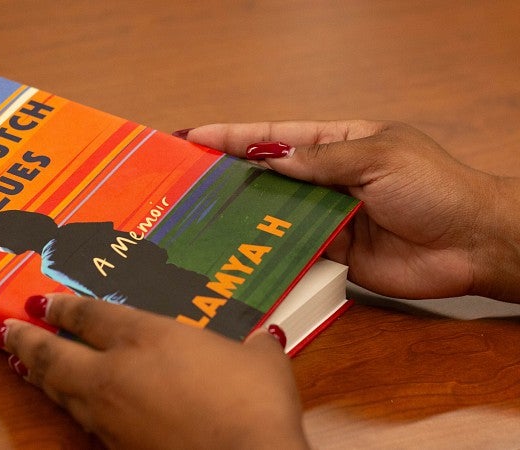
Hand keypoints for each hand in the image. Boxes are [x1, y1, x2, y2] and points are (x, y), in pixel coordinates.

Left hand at [2, 293, 308, 449]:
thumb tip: (266, 339)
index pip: (90, 314)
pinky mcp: (115, 447)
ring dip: (39, 374)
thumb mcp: (260, 363)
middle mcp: (116, 371)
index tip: (44, 301)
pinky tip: (69, 407)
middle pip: (55, 352)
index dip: (63, 306)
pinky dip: (68, 408)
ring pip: (60, 388)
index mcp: (146, 336)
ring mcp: (110, 414)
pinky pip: (80, 421)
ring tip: (22, 364)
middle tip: (9, 327)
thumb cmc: (252, 405)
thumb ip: (255, 346)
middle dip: (27, 338)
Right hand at [185, 121, 519, 301]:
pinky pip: (292, 248)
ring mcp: (328, 217)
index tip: (194, 137)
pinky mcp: (333, 253)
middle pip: (268, 176)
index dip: (233, 136)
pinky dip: (267, 248)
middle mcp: (327, 179)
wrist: (472, 244)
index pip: (276, 137)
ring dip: (241, 214)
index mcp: (338, 143)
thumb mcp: (378, 157)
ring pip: (274, 213)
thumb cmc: (435, 187)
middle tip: (183, 179)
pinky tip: (237, 249)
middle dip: (228, 175)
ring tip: (197, 215)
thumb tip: (271, 158)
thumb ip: (322, 161)